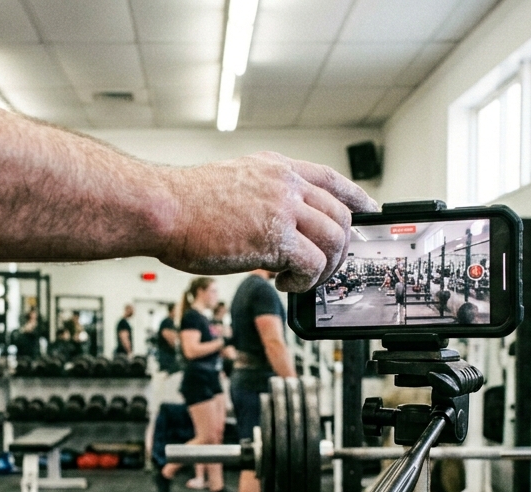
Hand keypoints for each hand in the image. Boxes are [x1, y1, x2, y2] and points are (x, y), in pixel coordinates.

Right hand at [159, 152, 377, 291]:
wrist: (161, 209)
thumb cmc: (184, 205)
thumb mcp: (233, 185)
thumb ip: (263, 198)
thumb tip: (280, 229)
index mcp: (276, 169)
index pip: (332, 179)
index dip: (357, 198)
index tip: (369, 213)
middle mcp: (285, 184)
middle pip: (340, 216)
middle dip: (338, 249)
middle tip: (322, 269)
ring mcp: (282, 208)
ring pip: (334, 240)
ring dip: (324, 268)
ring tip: (300, 279)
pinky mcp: (275, 238)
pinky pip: (313, 264)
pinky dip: (305, 281)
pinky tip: (284, 283)